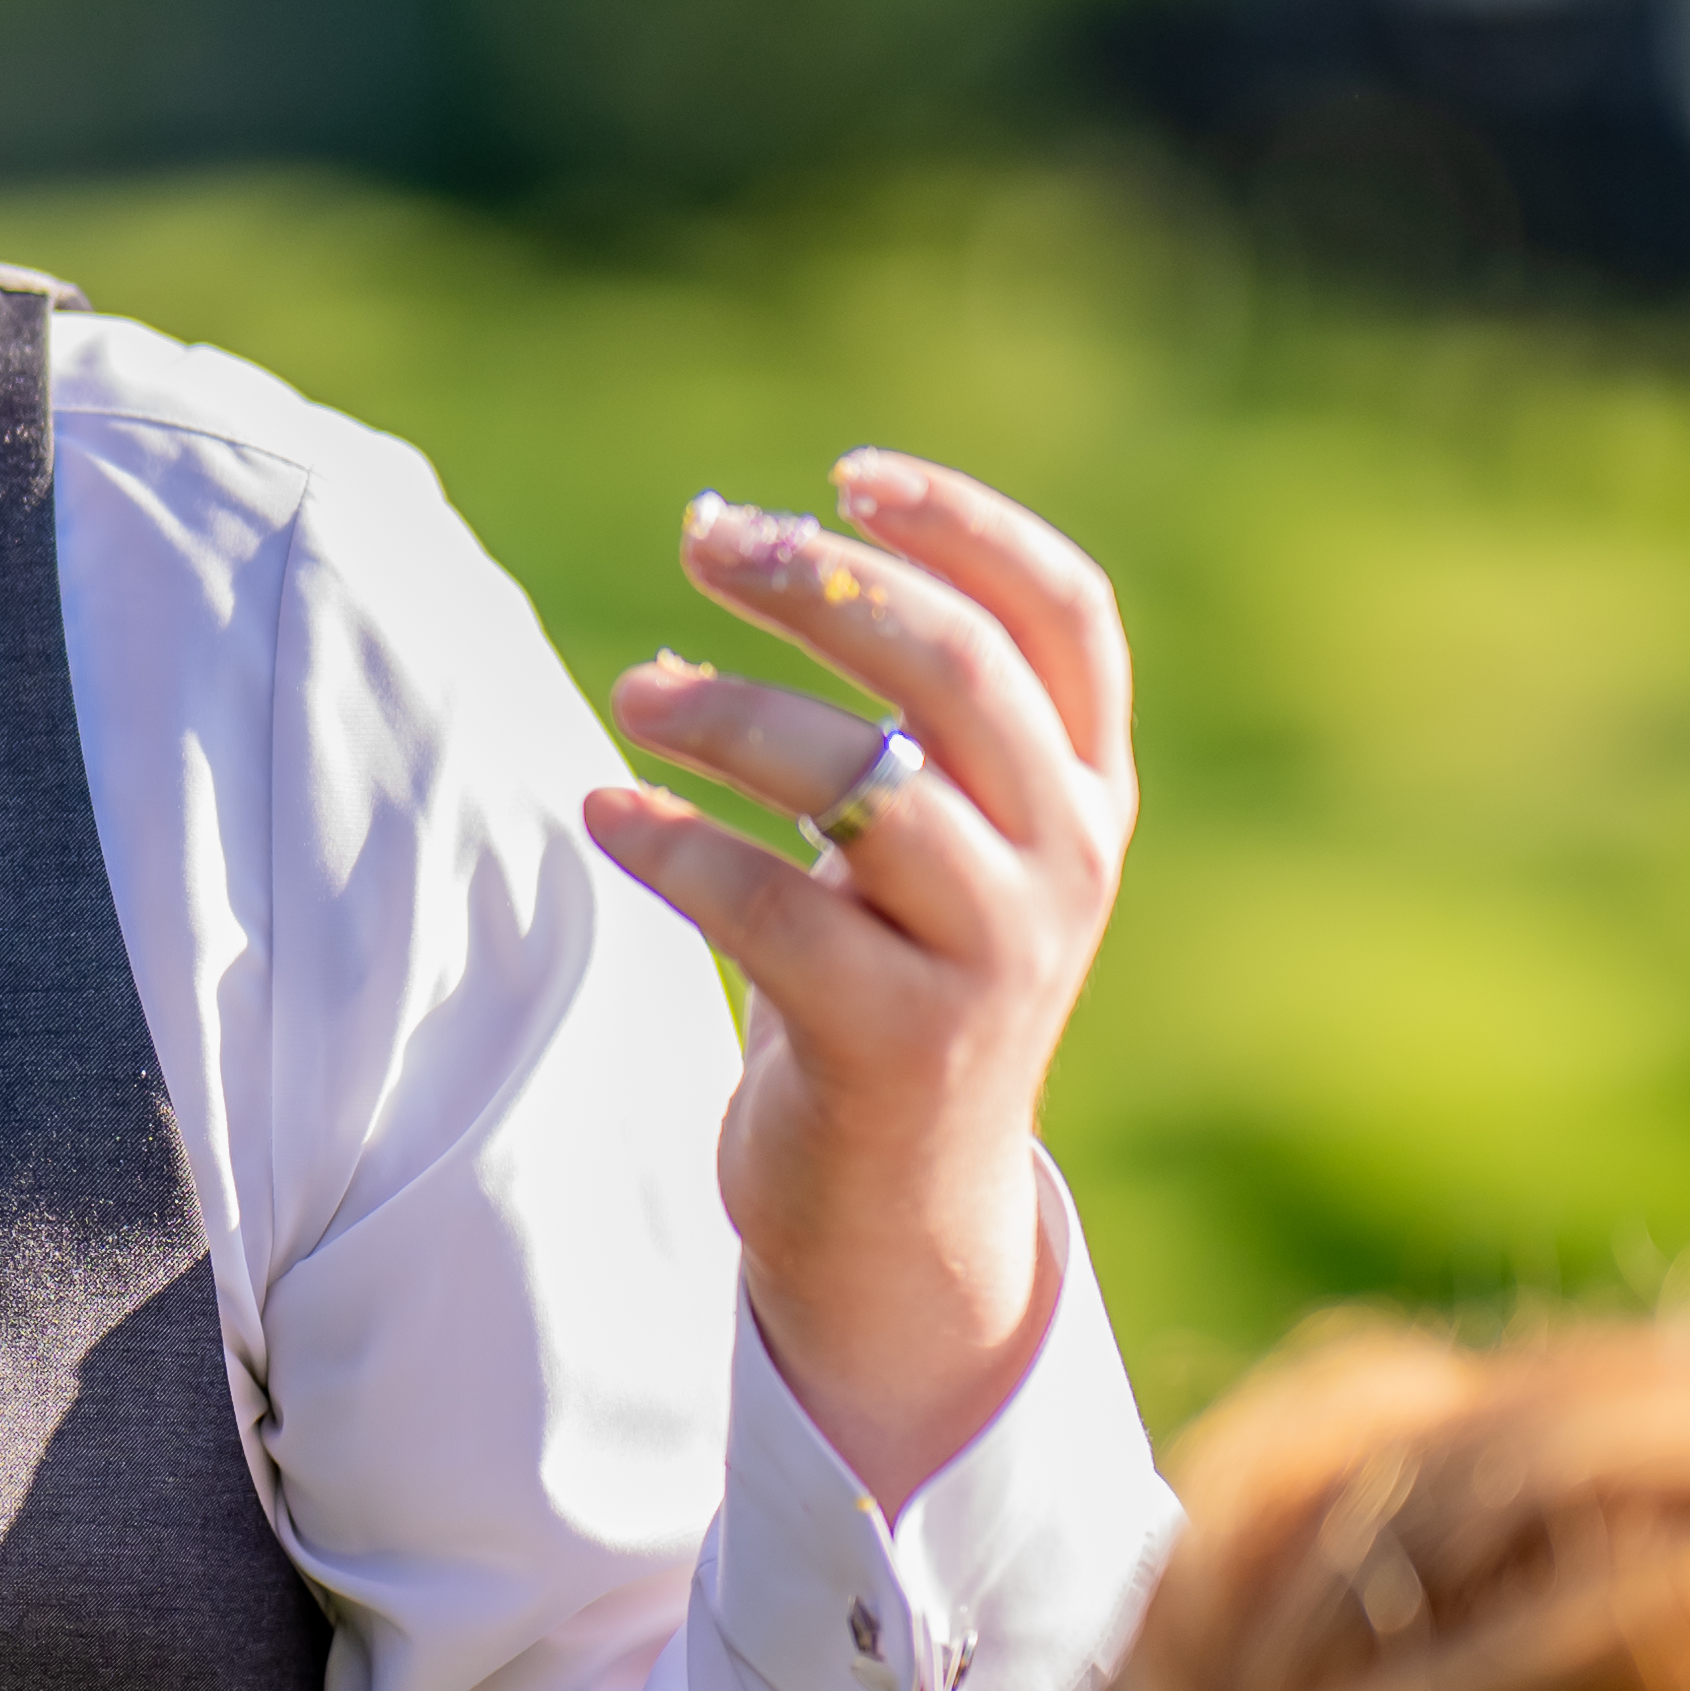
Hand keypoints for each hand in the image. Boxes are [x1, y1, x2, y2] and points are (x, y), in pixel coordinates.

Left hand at [570, 453, 1136, 1512]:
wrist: (898, 1212)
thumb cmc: (888, 981)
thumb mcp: (939, 839)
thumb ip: (906, 714)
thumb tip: (747, 535)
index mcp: (1089, 792)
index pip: (1066, 614)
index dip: (963, 523)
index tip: (840, 477)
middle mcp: (1066, 862)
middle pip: (955, 668)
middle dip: (817, 582)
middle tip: (703, 540)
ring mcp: (993, 956)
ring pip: (860, 781)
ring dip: (724, 711)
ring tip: (632, 692)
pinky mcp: (895, 1042)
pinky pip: (767, 908)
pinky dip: (669, 846)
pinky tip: (600, 814)